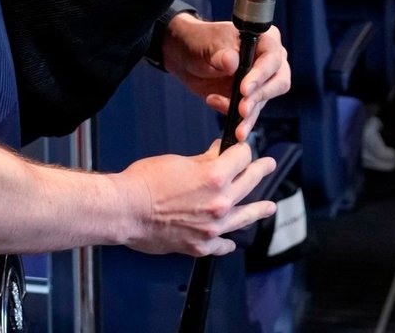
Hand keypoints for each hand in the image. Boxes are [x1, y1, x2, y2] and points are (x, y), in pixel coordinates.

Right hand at [119, 141, 278, 255]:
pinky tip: (232, 242)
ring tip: (269, 207)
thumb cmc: (145, 183)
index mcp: (215, 177)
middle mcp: (220, 203)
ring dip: (259, 209)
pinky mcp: (201, 246)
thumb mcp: (178, 161)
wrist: (125, 211)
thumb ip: (204, 159)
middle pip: (250, 182)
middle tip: (268, 165)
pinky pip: (223, 245)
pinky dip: (228, 243)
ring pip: (246, 217)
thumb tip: (219, 152)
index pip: (243, 157)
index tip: (242, 148)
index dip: (242, 149)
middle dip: (260, 169)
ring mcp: (213, 228)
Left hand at [162, 16, 291, 143]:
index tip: (244, 89)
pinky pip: (252, 114)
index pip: (272, 58)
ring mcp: (263, 81)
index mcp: (265, 39)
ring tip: (236, 127)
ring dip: (250, 115)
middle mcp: (270, 61)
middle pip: (278, 82)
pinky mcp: (252, 98)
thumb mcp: (207, 45)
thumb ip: (221, 54)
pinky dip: (241, 122)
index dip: (260, 74)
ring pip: (264, 101)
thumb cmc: (201, 42)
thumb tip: (232, 62)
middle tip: (242, 109)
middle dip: (259, 97)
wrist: (187, 57)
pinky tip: (230, 125)